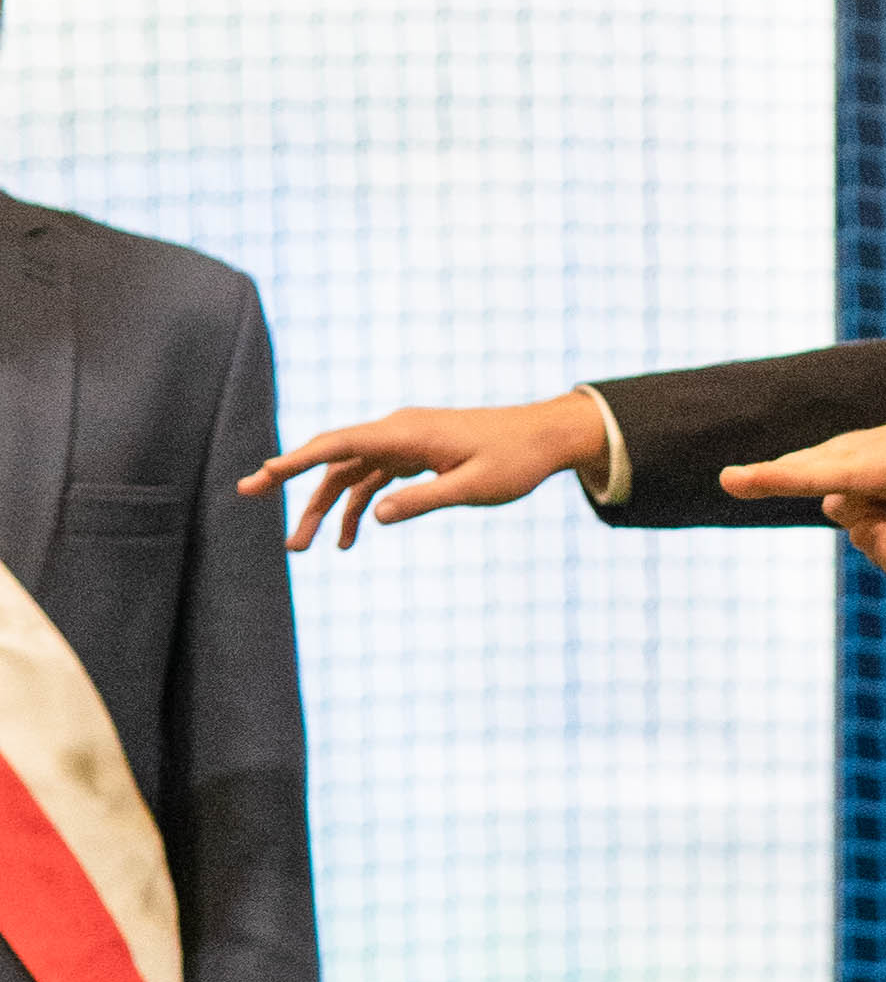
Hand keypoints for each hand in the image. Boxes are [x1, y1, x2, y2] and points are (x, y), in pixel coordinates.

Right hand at [241, 389, 605, 548]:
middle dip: (289, 478)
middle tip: (243, 495)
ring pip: (349, 474)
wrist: (546, 437)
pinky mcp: (413, 455)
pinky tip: (350, 542)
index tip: (262, 474)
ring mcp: (403, 443)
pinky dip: (359, 507)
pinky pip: (373, 479)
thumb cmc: (515, 461)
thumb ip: (424, 500)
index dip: (296, 459)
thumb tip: (375, 517)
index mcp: (406, 433)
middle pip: (331, 456)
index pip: (339, 444)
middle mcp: (397, 432)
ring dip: (324, 509)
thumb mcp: (473, 486)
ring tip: (300, 549)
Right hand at [713, 424, 885, 570]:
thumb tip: (852, 525)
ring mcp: (880, 447)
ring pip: (845, 503)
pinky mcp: (882, 459)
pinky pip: (859, 501)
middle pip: (827, 487)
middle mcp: (884, 443)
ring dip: (881, 526)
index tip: (731, 480)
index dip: (776, 481)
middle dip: (868, 521)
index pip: (827, 474)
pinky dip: (885, 522)